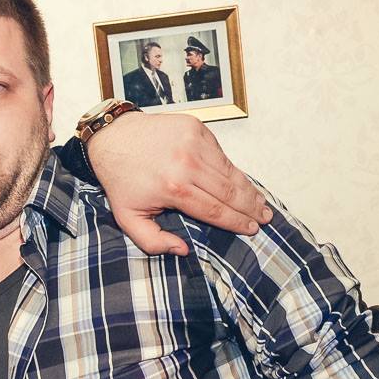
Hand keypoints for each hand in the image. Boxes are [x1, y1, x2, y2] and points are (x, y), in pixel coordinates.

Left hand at [86, 111, 271, 254]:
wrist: (112, 138)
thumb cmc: (121, 179)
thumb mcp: (128, 218)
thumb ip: (153, 241)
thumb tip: (183, 250)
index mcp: (174, 189)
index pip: (216, 211)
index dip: (237, 223)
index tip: (252, 229)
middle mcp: (187, 164)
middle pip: (230, 192)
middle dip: (251, 208)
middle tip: (265, 218)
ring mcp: (194, 143)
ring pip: (230, 172)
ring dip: (248, 189)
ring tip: (261, 202)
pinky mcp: (196, 128)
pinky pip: (221, 154)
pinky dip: (232, 169)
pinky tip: (241, 182)